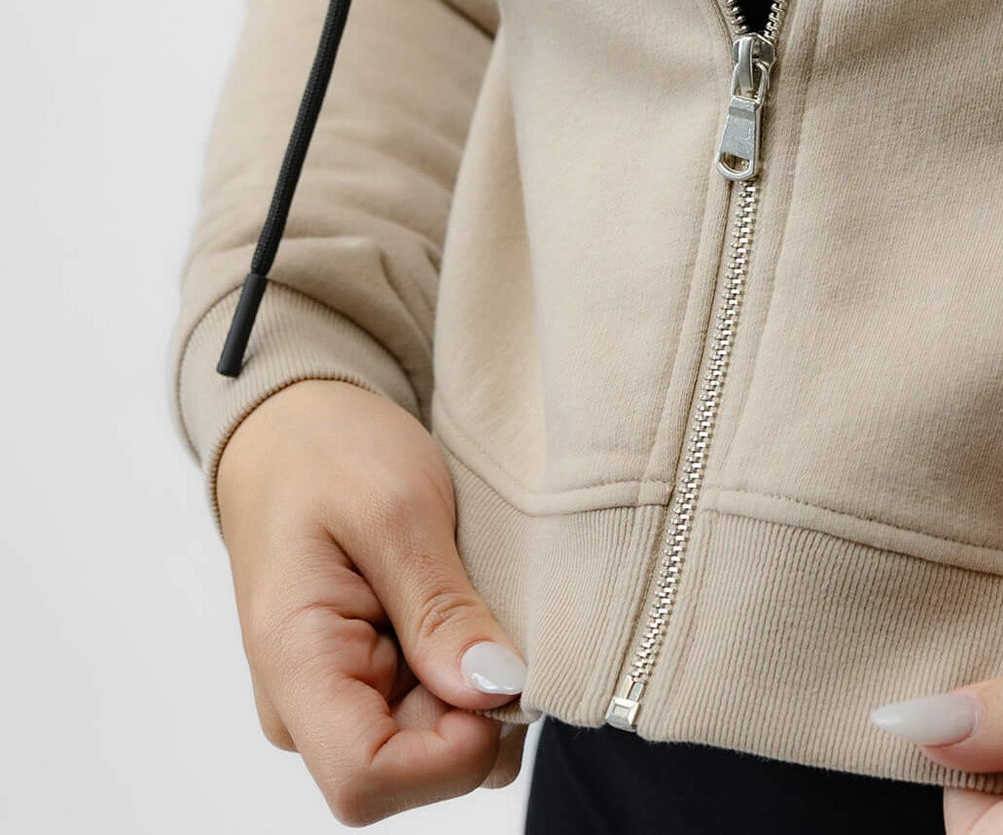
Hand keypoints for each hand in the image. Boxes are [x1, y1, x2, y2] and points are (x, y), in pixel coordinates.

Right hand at [214, 378, 528, 823]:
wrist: (293, 428)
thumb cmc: (329, 454)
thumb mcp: (396, 509)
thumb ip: (439, 608)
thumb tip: (493, 693)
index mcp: (296, 666)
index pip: (366, 781)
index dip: (450, 754)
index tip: (502, 677)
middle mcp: (308, 705)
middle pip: (413, 769)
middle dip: (477, 710)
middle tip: (500, 609)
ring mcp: (339, 696)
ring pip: (435, 743)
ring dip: (479, 689)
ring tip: (480, 597)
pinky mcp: (369, 679)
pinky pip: (436, 709)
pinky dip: (470, 672)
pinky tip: (472, 609)